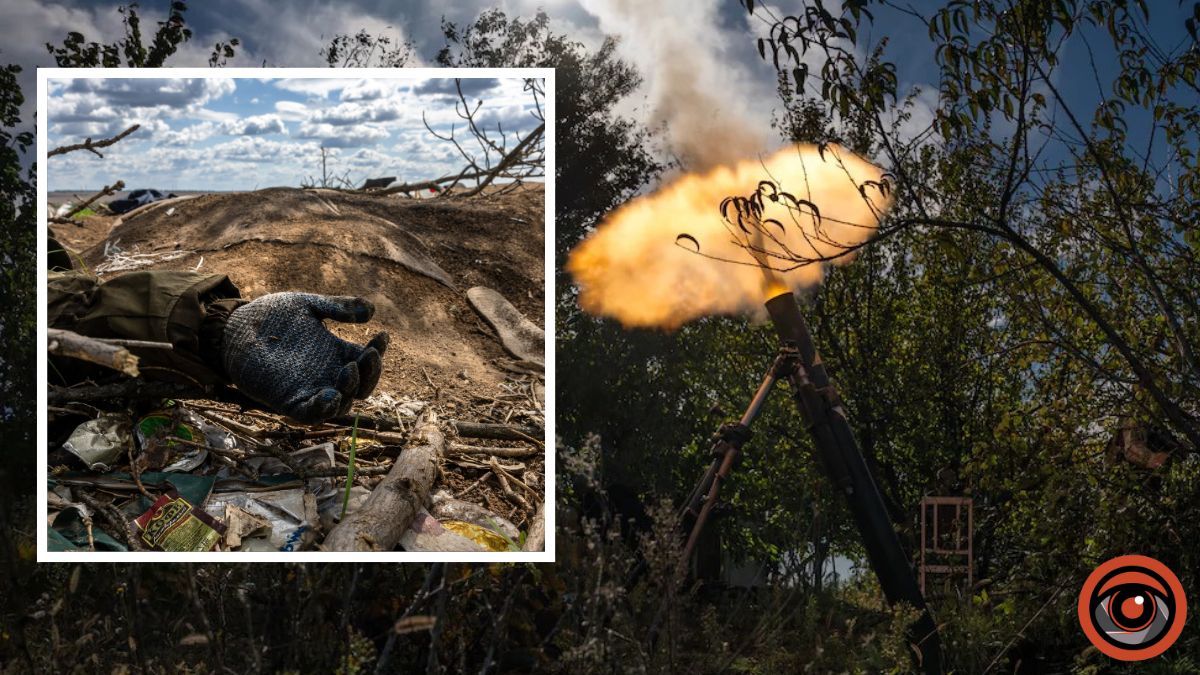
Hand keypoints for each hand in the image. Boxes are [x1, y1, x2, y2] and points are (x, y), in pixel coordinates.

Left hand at [221, 292, 388, 422]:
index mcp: (336, 353)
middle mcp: (327, 374)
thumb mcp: (308, 306)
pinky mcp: (288, 401)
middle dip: (371, 373)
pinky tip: (332, 395)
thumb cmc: (273, 315)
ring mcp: (310, 389)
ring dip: (351, 389)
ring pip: (342, 403)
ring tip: (349, 369)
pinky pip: (311, 414)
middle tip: (368, 354)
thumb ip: (337, 307)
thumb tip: (370, 309)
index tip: (381, 336)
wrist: (237, 326)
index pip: (367, 360)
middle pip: (361, 386)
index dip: (378, 351)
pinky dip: (324, 409)